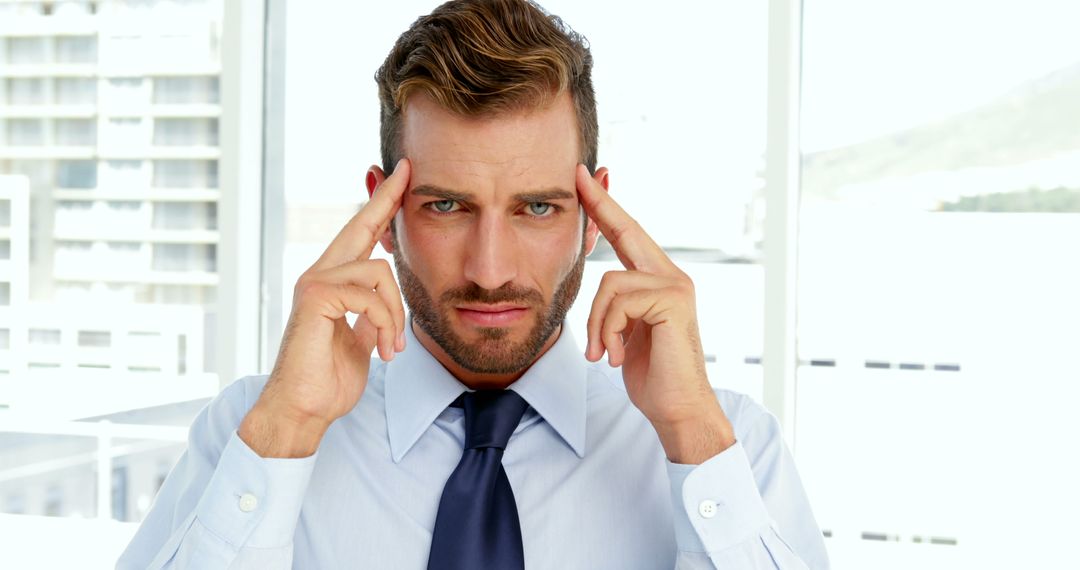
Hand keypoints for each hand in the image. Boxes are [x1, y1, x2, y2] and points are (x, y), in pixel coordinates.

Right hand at [239, 159, 410, 456]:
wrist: (304, 410)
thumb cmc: (327, 380)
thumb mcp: (359, 342)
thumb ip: (368, 319)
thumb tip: (381, 308)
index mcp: (333, 282)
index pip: (360, 235)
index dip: (381, 205)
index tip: (400, 175)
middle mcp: (320, 274)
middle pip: (360, 225)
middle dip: (387, 198)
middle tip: (407, 170)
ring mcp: (314, 283)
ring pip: (379, 272)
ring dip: (397, 314)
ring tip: (393, 347)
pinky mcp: (315, 298)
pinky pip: (368, 296)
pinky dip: (385, 325)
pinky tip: (384, 350)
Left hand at [576, 165, 733, 462]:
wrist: (677, 410)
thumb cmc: (651, 376)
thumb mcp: (624, 333)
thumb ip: (616, 306)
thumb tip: (600, 289)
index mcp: (657, 281)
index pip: (628, 235)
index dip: (606, 206)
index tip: (585, 177)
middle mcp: (671, 276)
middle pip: (627, 231)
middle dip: (599, 204)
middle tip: (577, 175)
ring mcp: (675, 286)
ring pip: (610, 283)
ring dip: (597, 324)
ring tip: (605, 354)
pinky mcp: (673, 301)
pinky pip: (619, 302)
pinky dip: (608, 332)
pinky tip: (617, 357)